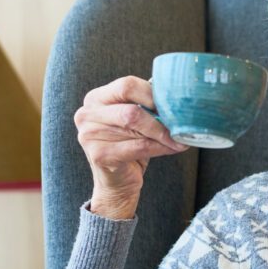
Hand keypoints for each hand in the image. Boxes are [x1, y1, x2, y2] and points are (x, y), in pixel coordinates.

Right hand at [74, 76, 187, 219]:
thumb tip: (176, 99)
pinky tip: (173, 147)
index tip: (171, 104)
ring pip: (137, 127)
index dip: (152, 94)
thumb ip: (145, 106)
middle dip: (160, 118)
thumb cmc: (128, 145)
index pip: (127, 85)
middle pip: (132, 108)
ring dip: (164, 134)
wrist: (117, 183)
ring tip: (179, 137)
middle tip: (180, 124)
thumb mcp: (133, 121)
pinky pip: (139, 147)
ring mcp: (90, 135)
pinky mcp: (99, 154)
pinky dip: (160, 147)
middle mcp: (87, 114)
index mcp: (95, 98)